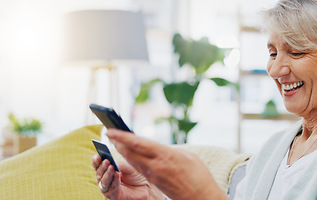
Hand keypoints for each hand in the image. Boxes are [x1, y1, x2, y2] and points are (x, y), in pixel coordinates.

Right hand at [92, 154, 164, 199]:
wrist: (145, 187)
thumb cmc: (136, 176)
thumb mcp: (129, 167)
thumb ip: (120, 165)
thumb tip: (113, 163)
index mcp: (107, 171)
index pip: (98, 166)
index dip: (96, 161)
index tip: (97, 156)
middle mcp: (106, 180)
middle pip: (99, 174)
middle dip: (102, 167)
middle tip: (106, 161)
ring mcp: (109, 188)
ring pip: (103, 182)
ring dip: (107, 174)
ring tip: (111, 167)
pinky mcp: (114, 196)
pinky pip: (112, 188)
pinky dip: (114, 181)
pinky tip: (116, 175)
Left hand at [106, 129, 226, 199]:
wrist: (201, 197)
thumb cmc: (199, 175)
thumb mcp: (187, 155)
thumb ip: (170, 150)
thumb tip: (158, 148)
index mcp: (166, 155)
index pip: (138, 143)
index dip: (122, 136)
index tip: (111, 130)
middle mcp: (156, 165)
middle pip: (131, 152)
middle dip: (117, 143)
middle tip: (108, 133)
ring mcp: (154, 175)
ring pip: (133, 161)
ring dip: (122, 151)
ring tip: (115, 142)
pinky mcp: (155, 182)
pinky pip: (139, 168)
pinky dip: (132, 160)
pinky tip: (128, 155)